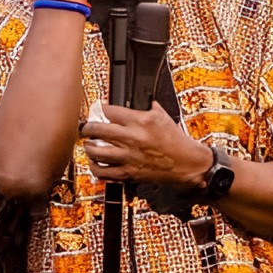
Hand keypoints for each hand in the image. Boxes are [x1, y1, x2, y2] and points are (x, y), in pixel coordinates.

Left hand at [82, 101, 212, 186]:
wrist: (186, 163)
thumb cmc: (176, 141)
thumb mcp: (163, 117)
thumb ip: (148, 108)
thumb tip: (139, 100)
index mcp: (141, 121)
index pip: (108, 111)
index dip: (99, 108)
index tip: (97, 110)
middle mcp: (131, 137)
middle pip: (96, 129)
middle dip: (87, 127)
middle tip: (87, 127)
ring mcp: (128, 156)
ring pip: (95, 150)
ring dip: (88, 146)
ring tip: (89, 144)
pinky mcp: (127, 173)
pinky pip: (102, 171)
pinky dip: (94, 166)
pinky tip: (95, 162)